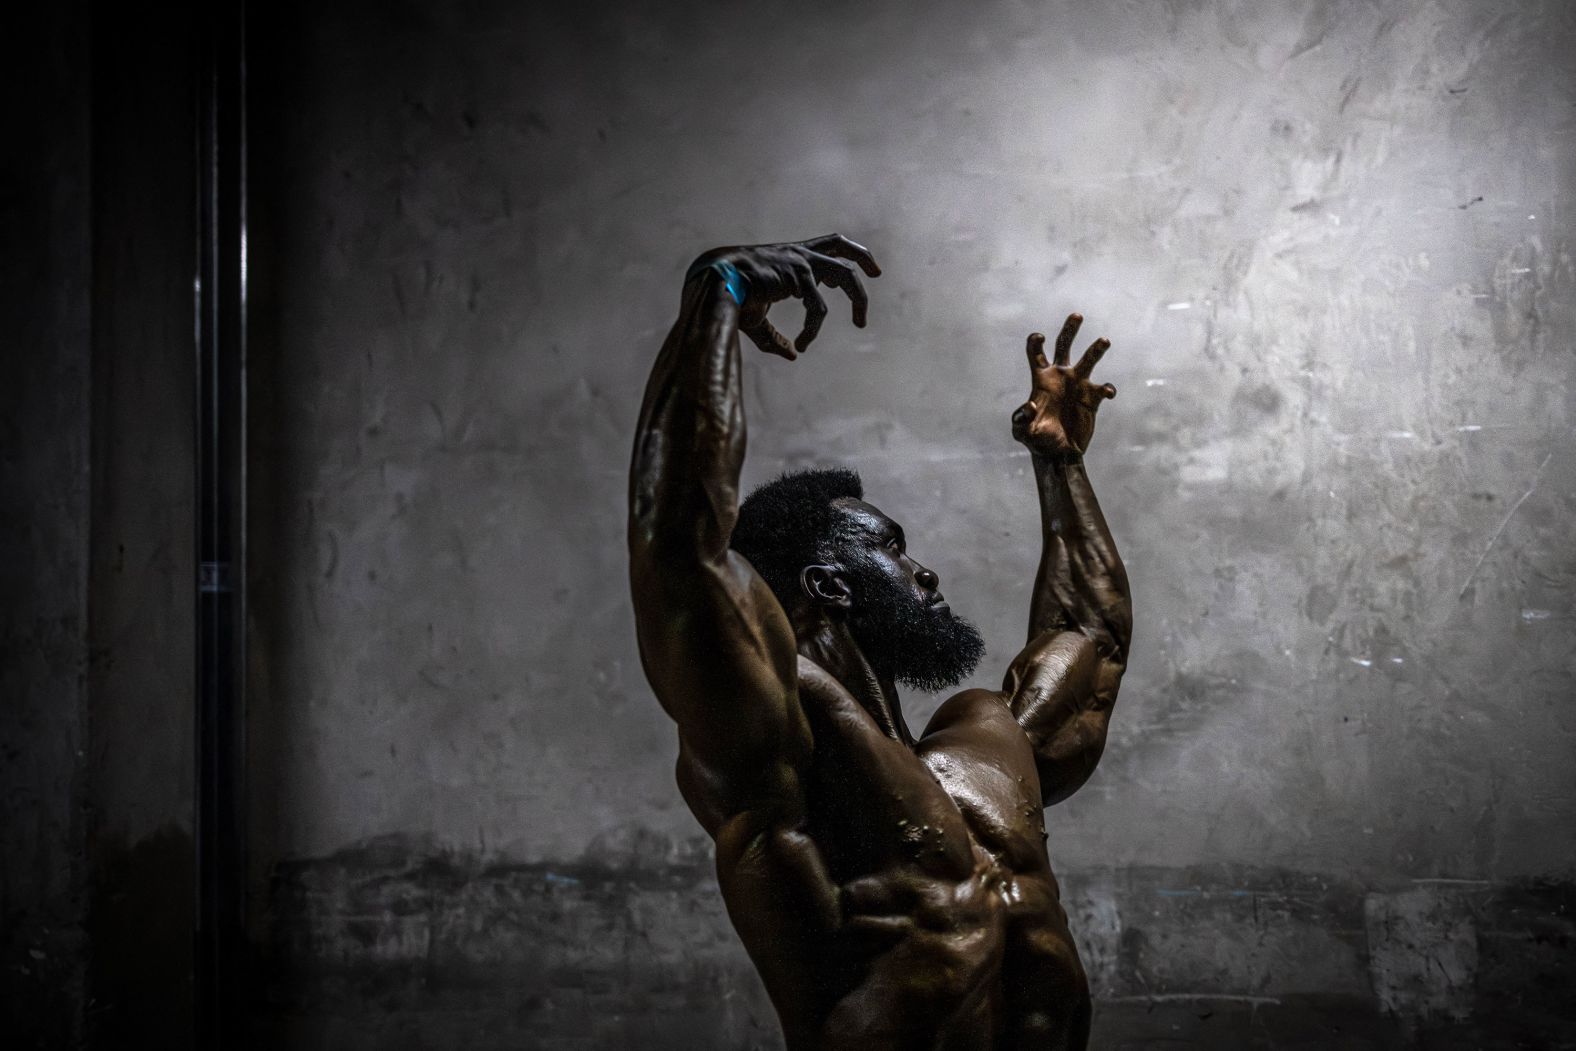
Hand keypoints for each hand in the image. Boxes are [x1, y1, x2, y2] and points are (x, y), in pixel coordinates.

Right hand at [689, 234, 881, 359]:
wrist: (715, 284)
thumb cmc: (733, 298)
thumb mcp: (757, 319)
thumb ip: (775, 337)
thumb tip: (792, 355)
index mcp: (793, 257)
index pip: (831, 243)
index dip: (854, 253)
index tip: (871, 269)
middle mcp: (800, 254)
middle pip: (844, 250)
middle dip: (865, 264)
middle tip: (875, 283)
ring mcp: (800, 262)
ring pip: (844, 274)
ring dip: (858, 298)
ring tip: (861, 322)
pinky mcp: (797, 276)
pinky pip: (818, 307)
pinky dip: (814, 329)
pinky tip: (803, 344)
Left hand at [1010, 313, 1116, 459]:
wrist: (1058, 454)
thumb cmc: (1037, 441)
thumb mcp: (1022, 432)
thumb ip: (1021, 419)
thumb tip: (1030, 405)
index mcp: (1041, 380)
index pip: (1036, 353)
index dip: (1036, 342)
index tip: (1041, 337)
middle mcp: (1061, 377)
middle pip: (1064, 345)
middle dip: (1070, 329)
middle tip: (1077, 315)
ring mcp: (1078, 385)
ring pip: (1089, 360)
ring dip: (1096, 349)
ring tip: (1104, 341)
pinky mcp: (1093, 398)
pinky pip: (1103, 388)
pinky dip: (1108, 388)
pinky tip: (1108, 393)